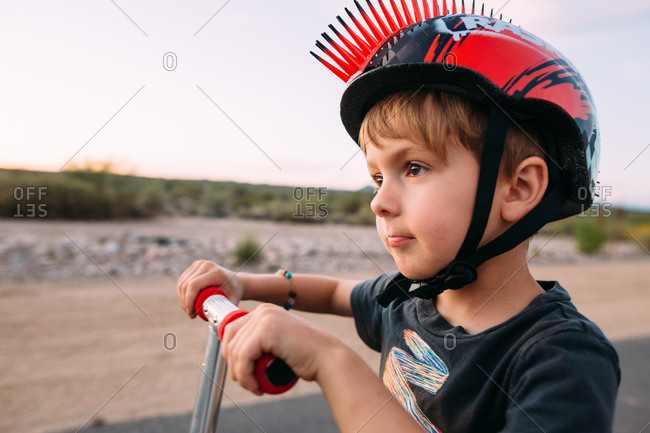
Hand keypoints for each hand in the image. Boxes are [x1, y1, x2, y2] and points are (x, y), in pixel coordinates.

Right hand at [177, 260, 244, 317]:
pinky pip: (183, 280)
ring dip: (182, 298)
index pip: (194, 285)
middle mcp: (206, 265)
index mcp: (216, 273)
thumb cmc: (235, 294)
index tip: (191, 314)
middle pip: (186, 285)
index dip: (189, 301)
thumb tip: (222, 325)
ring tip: (189, 310)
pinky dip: (182, 292)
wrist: (237, 281)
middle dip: (185, 302)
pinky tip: (186, 301)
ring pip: (182, 282)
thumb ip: (229, 313)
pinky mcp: (195, 265)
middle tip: (190, 314)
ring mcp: (200, 263)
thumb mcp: (233, 302)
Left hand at [220, 304, 342, 394]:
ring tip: (255, 387)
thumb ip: (260, 343)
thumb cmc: (306, 357)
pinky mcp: (266, 331)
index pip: (232, 331)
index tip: (240, 373)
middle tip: (248, 383)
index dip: (230, 354)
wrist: (328, 359)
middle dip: (234, 365)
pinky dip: (245, 376)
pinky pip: (243, 357)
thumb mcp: (278, 344)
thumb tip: (232, 355)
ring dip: (241, 376)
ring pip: (235, 351)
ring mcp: (264, 318)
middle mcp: (263, 310)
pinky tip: (257, 387)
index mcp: (265, 311)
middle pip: (230, 339)